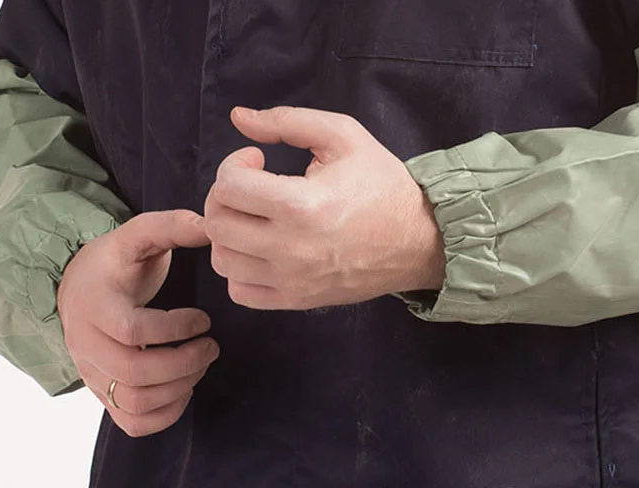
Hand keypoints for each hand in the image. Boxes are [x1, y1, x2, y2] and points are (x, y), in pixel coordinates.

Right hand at [58, 210, 218, 437]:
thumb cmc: (115, 263)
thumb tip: (210, 226)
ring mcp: (91, 374)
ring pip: (134, 401)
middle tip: (211, 346)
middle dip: (184, 363)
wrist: (78, 288)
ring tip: (201, 362)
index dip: (175, 329)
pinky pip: (131, 422)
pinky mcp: (102, 394)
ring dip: (179, 387)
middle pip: (134, 372)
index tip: (203, 319)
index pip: (133, 330)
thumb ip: (171, 226)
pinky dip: (165, 414)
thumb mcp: (137, 236)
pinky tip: (185, 388)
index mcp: (93, 305)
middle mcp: (85, 344)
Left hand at [204, 106, 445, 310]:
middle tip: (250, 186)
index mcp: (303, 205)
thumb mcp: (343, 136)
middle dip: (225, 196)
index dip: (234, 164)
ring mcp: (293, 279)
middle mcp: (292, 248)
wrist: (419, 240)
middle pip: (218, 224)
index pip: (229, 187)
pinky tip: (260, 249)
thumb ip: (287, 121)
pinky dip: (239, 270)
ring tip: (254, 218)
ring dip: (229, 232)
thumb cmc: (382, 185)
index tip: (257, 159)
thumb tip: (239, 117)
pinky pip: (240, 291)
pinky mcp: (297, 299)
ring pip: (223, 260)